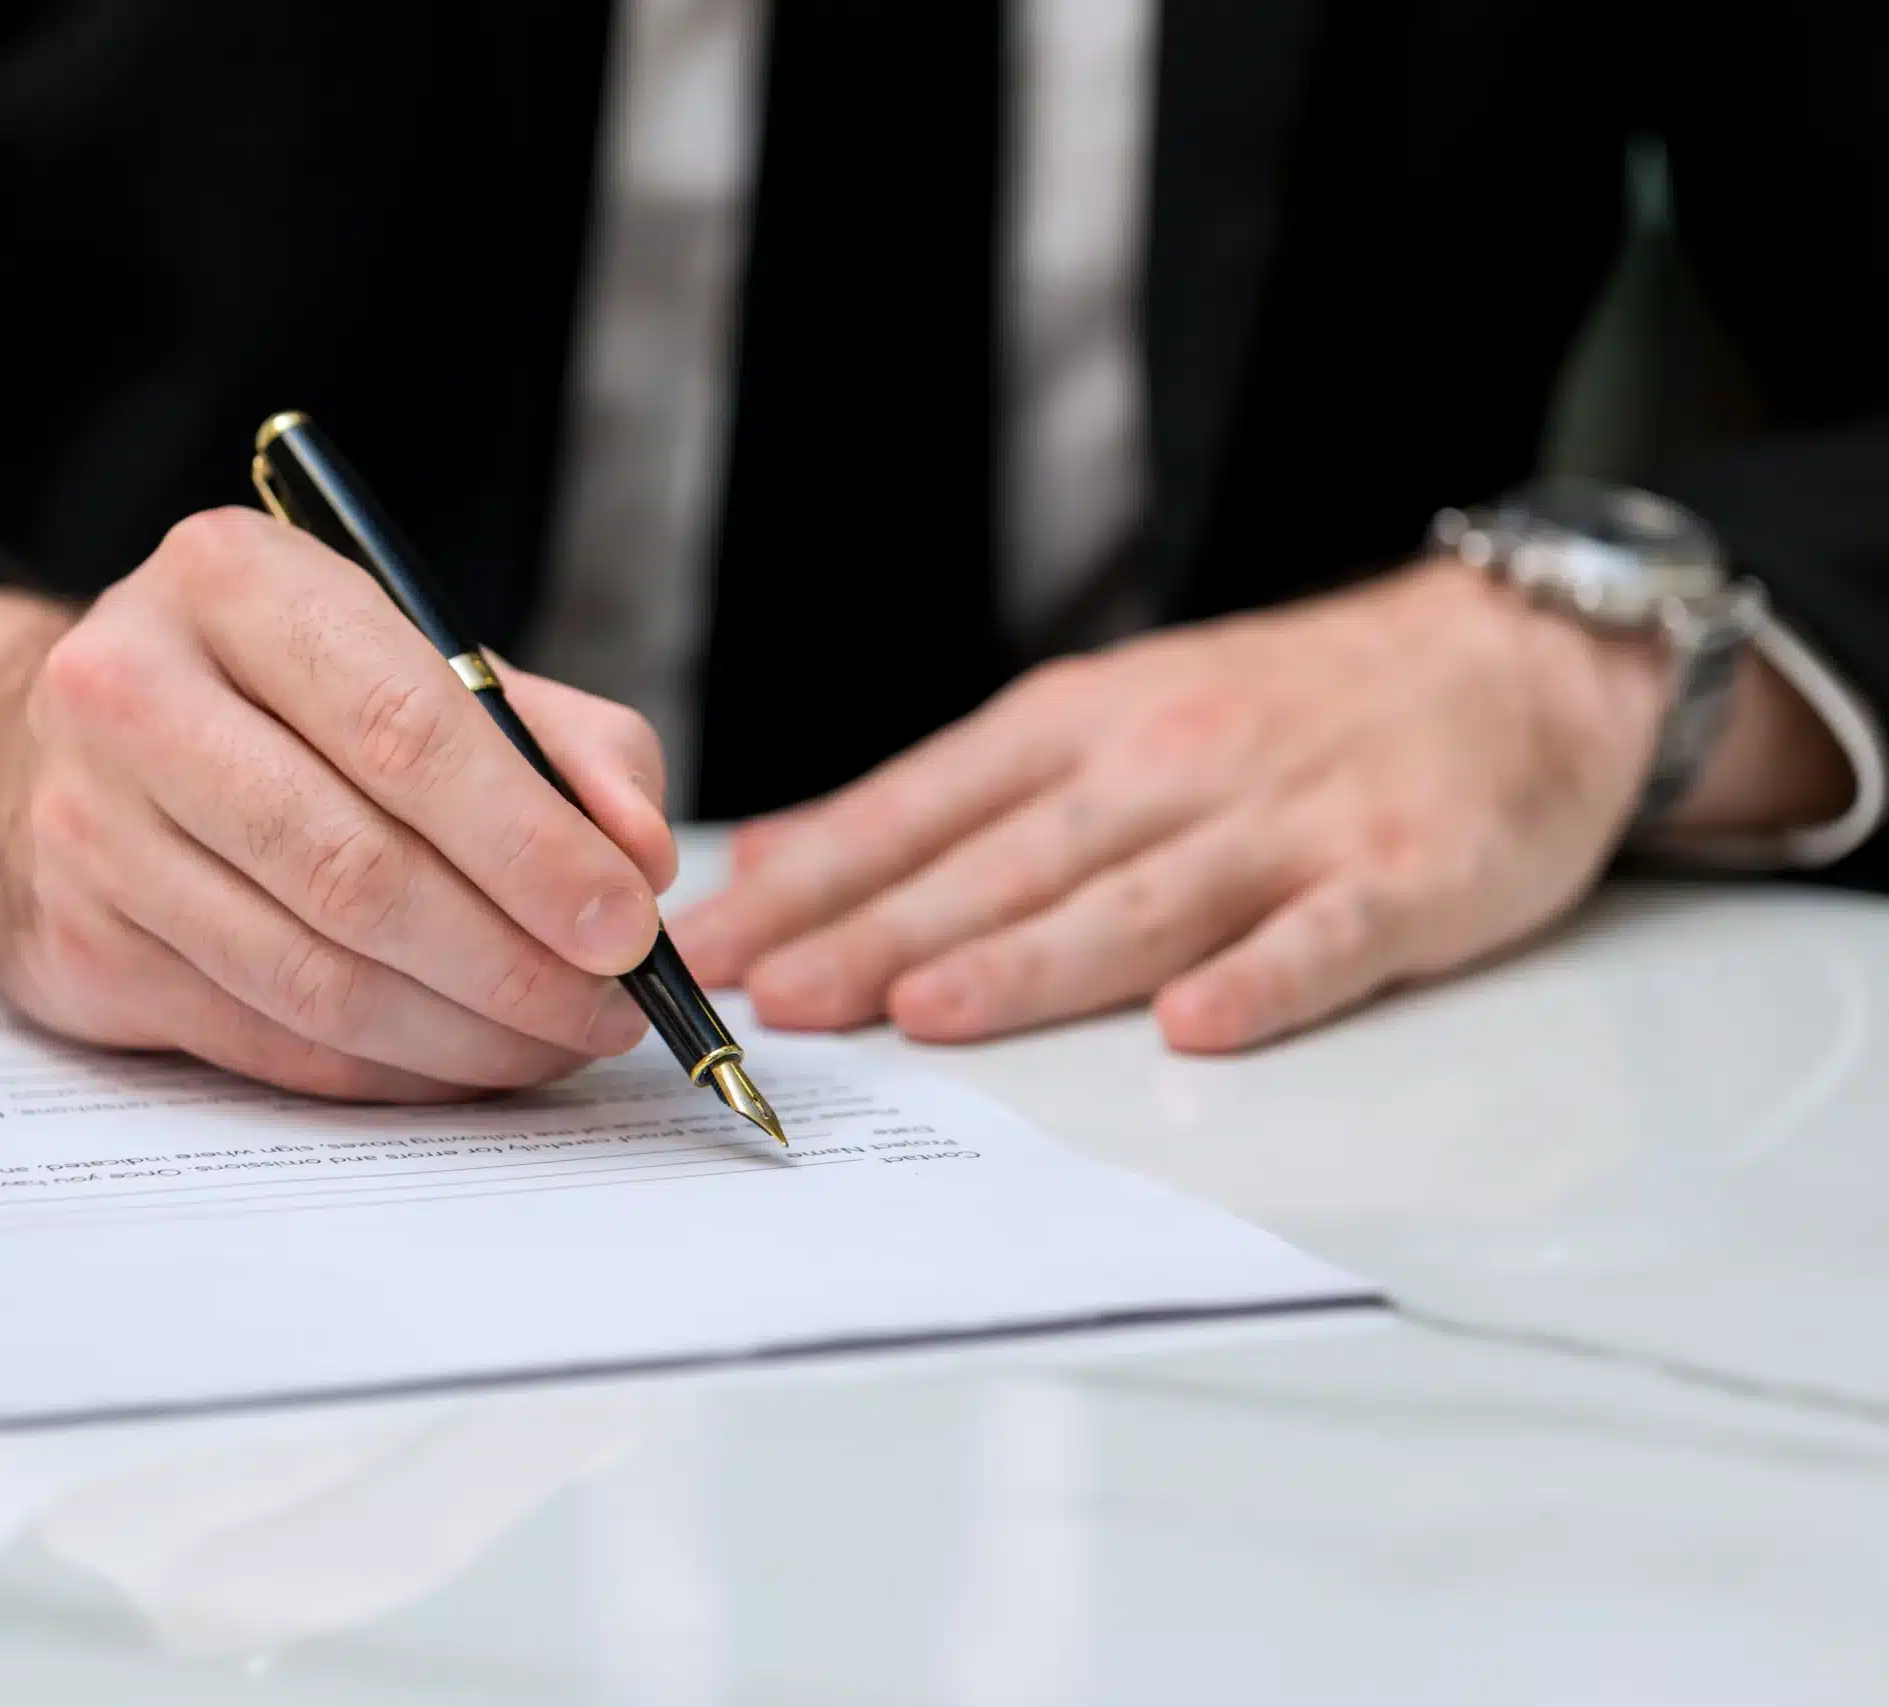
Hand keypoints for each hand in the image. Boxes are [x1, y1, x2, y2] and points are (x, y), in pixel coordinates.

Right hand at [0, 509, 674, 1099]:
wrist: (37, 748)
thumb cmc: (274, 699)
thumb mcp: (413, 658)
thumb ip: (556, 739)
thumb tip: (642, 854)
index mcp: (231, 583)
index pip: (404, 728)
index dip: (531, 843)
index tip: (627, 921)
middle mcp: (130, 694)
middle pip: (356, 870)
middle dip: (513, 962)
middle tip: (611, 1007)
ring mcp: (88, 831)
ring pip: (315, 977)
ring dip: (464, 1035)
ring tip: (557, 1039)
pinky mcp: (81, 950)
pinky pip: (271, 1042)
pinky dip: (390, 1070)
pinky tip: (460, 1059)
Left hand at [672, 558, 1852, 1052]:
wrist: (1512, 656)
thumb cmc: (1278, 708)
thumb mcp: (1100, 715)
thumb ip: (948, 796)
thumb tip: (784, 856)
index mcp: (1081, 725)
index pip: (922, 809)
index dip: (817, 880)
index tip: (717, 945)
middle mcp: (1167, 763)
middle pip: (1005, 863)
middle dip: (879, 932)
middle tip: (775, 999)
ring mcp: (1286, 820)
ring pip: (1138, 901)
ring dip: (1030, 959)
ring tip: (931, 1010)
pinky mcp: (1401, 876)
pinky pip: (1323, 938)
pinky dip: (1260, 979)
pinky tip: (1195, 1026)